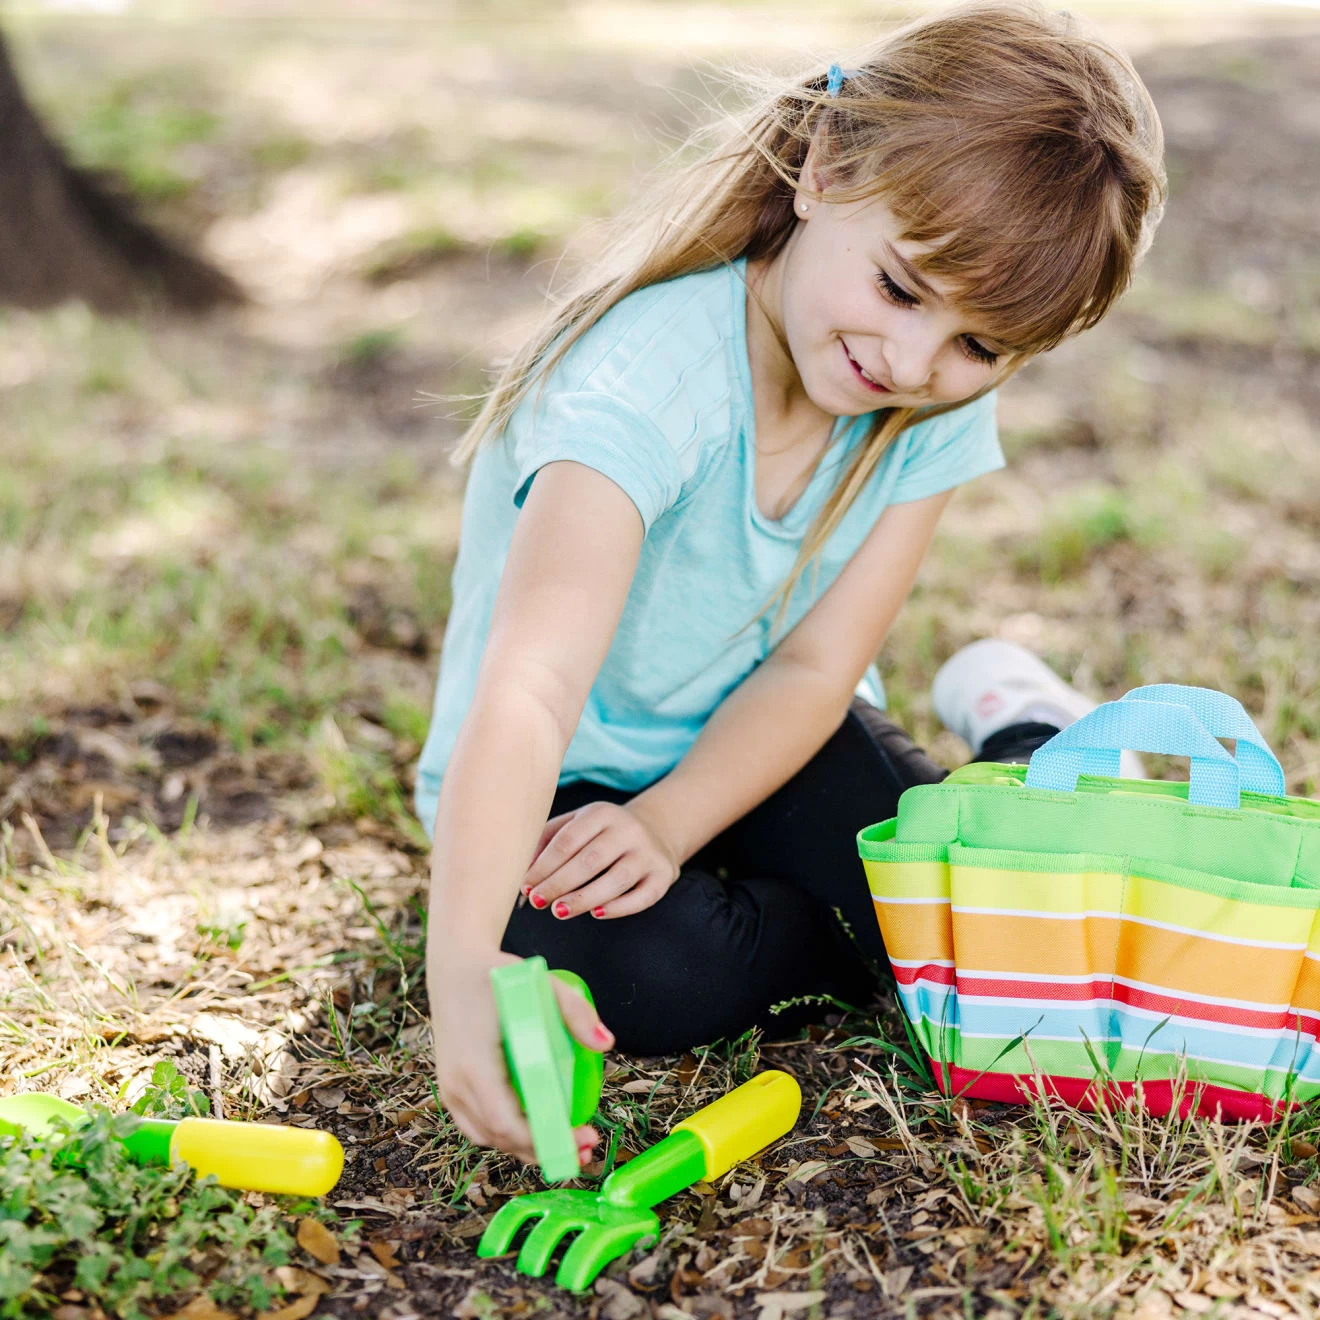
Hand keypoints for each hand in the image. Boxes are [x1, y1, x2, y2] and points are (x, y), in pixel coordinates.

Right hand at [429, 949, 613, 1163]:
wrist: (453, 967)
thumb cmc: (496, 975)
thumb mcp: (540, 984)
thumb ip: (575, 1011)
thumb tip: (607, 1043)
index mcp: (475, 1064)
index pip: (507, 1122)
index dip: (546, 1140)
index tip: (582, 1138)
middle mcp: (457, 1084)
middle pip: (501, 1137)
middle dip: (545, 1150)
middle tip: (587, 1148)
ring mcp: (450, 1090)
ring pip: (489, 1137)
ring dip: (527, 1148)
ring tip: (569, 1144)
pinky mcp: (451, 1090)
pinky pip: (479, 1126)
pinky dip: (509, 1135)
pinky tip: (538, 1130)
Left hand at [522, 800, 680, 919]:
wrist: (656, 830)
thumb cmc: (601, 833)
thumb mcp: (575, 825)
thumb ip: (547, 843)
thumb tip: (523, 876)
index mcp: (601, 813)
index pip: (568, 840)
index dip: (544, 865)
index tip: (526, 885)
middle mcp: (628, 829)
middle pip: (590, 860)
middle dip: (559, 884)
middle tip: (537, 902)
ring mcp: (648, 852)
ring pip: (616, 879)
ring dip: (584, 898)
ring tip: (559, 911)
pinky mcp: (663, 875)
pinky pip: (642, 896)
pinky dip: (619, 908)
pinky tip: (596, 914)